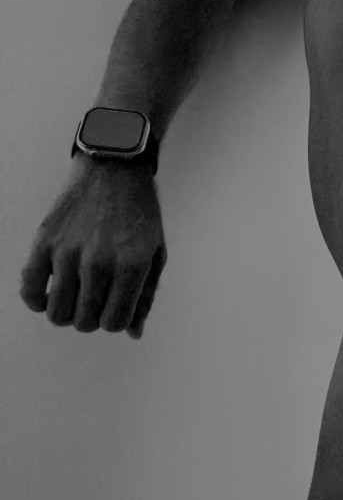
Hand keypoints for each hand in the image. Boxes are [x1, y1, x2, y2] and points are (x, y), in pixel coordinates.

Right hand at [19, 160, 167, 338]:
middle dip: (91, 318)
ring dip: (66, 312)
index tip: (114, 308)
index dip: (114, 322)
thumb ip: (146, 295)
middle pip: (84, 322)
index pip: (115, 322)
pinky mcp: (45, 241)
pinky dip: (36, 299)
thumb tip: (133, 332)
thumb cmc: (139, 211)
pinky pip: (30, 289)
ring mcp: (68, 252)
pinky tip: (49, 291)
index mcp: (131, 265)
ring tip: (75, 295)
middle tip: (95, 300)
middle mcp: (99, 262)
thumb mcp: (155, 251)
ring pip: (57, 312)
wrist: (115, 167)